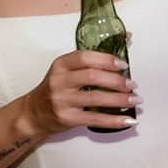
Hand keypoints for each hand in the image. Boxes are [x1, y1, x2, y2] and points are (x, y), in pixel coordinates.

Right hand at [20, 49, 139, 135]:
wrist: (33, 114)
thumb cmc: (54, 90)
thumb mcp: (65, 71)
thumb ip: (89, 63)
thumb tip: (123, 46)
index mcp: (61, 65)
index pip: (85, 57)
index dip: (106, 59)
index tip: (123, 64)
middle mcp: (60, 81)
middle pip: (93, 77)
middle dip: (117, 80)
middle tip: (132, 84)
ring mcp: (63, 100)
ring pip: (96, 97)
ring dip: (120, 99)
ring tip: (134, 100)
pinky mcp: (67, 118)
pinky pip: (95, 119)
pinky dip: (114, 120)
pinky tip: (127, 121)